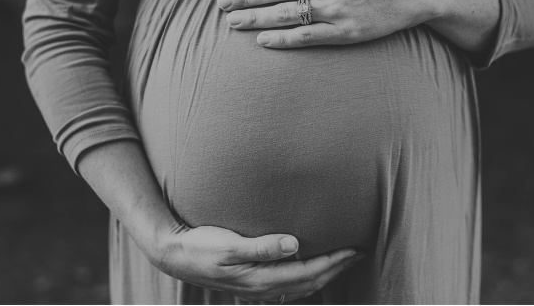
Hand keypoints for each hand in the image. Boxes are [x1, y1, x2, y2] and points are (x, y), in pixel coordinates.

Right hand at [152, 224, 364, 302]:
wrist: (175, 256)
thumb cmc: (201, 246)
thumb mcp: (230, 244)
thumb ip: (262, 246)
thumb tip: (295, 244)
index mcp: (261, 279)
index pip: (308, 273)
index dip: (334, 262)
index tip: (354, 249)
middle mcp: (262, 287)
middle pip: (310, 283)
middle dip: (336, 268)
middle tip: (358, 253)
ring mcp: (257, 287)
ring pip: (301, 286)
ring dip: (324, 274)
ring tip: (341, 260)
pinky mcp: (251, 281)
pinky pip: (288, 284)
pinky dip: (306, 277)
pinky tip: (309, 265)